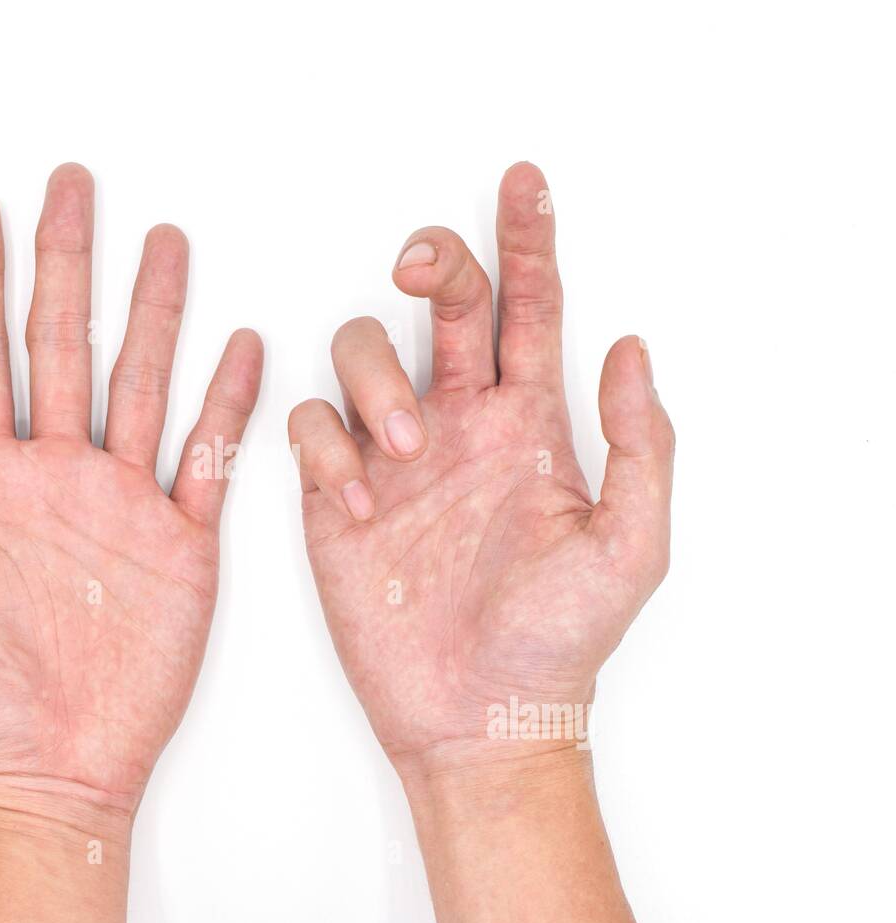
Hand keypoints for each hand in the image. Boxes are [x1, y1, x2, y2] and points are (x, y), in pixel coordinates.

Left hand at [0, 164, 262, 922]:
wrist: (47, 771)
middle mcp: (59, 478)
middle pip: (65, 346)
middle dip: (69, 264)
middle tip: (74, 186)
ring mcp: (125, 505)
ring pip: (145, 386)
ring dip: (155, 314)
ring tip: (164, 243)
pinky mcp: (183, 545)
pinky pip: (210, 461)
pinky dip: (227, 406)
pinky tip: (240, 348)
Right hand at [289, 163, 672, 922]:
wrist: (478, 716)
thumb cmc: (558, 642)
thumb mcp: (629, 547)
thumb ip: (639, 444)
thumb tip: (629, 347)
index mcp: (528, 425)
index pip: (529, 309)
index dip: (529, 240)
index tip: (524, 180)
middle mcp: (458, 424)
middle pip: (439, 304)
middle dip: (429, 261)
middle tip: (417, 270)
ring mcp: (393, 455)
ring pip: (360, 351)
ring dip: (376, 378)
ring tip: (406, 449)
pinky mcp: (335, 493)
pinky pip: (309, 429)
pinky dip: (323, 446)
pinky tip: (355, 499)